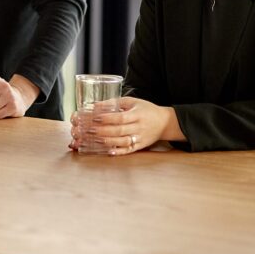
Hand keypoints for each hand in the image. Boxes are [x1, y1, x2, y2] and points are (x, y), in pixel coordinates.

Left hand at [68, 97, 182, 154]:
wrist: (165, 123)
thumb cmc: (146, 109)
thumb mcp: (133, 101)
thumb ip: (115, 102)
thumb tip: (96, 105)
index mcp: (138, 115)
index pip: (121, 118)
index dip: (108, 118)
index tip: (95, 117)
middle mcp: (139, 127)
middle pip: (120, 131)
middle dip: (103, 131)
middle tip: (89, 130)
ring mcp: (140, 138)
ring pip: (123, 142)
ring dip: (107, 141)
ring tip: (94, 139)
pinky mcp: (140, 147)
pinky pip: (128, 150)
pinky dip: (118, 152)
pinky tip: (108, 151)